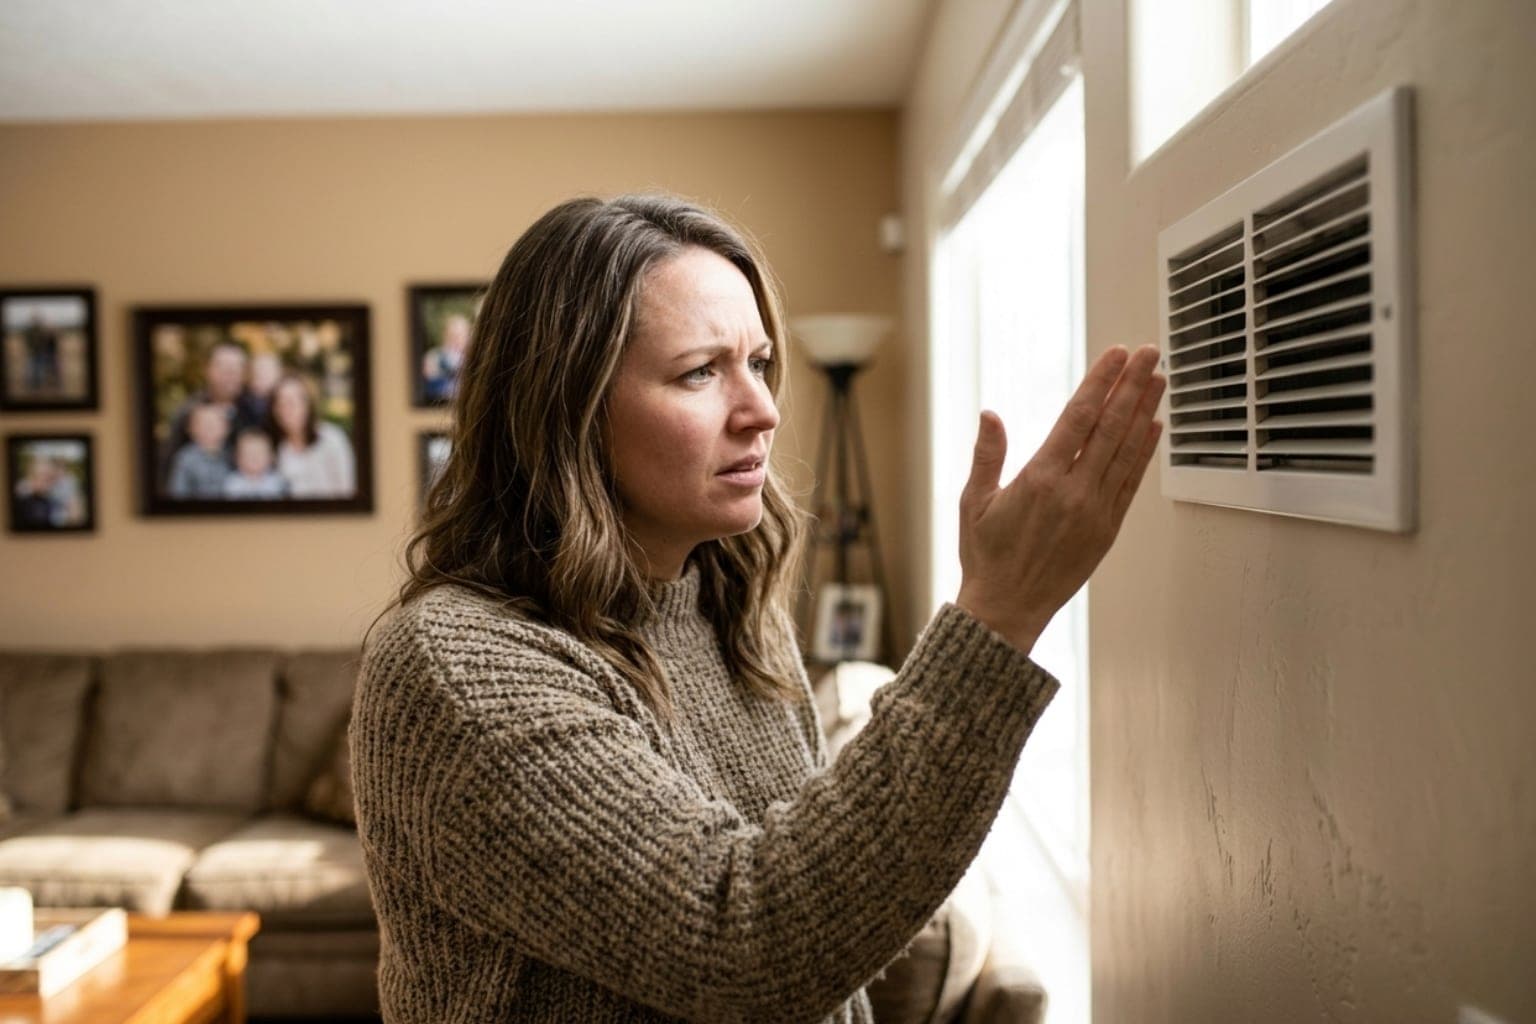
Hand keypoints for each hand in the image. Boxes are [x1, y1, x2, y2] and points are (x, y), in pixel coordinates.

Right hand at [955, 344, 1164, 653]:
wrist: (1007, 609)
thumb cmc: (985, 556)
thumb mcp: (973, 503)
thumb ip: (987, 455)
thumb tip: (990, 413)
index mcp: (1039, 479)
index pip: (1078, 417)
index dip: (1100, 382)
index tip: (1116, 354)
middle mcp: (1073, 492)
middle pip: (1110, 426)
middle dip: (1131, 385)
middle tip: (1149, 353)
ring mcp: (1095, 511)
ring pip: (1126, 451)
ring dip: (1144, 411)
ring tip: (1159, 380)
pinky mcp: (1107, 530)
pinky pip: (1131, 483)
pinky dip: (1144, 453)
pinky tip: (1153, 427)